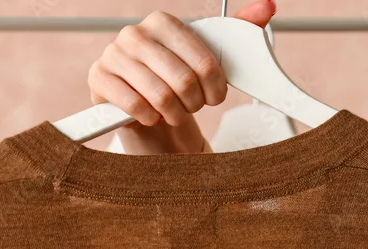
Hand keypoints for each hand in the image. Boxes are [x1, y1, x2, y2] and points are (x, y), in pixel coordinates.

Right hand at [87, 1, 276, 153]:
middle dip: (195, 103)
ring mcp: (114, 55)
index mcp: (164, 22)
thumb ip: (241, 28)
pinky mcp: (99, 80)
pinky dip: (151, 118)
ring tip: (174, 112)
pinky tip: (152, 115)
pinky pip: (135, 106)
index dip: (215, 88)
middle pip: (184, 81)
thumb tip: (267, 5)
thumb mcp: (212, 55)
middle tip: (192, 107)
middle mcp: (135, 34)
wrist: (149, 107)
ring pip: (161, 97)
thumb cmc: (180, 79)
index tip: (214, 96)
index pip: (204, 62)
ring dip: (175, 114)